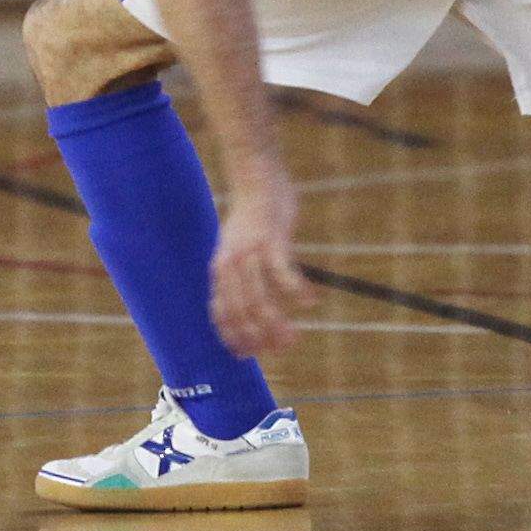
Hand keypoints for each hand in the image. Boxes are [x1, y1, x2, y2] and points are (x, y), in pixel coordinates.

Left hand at [208, 175, 314, 357]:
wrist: (255, 175)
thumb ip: (240, 269)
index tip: (246, 355)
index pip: (222, 313)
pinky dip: (297, 292)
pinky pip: (283, 275)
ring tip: (294, 338)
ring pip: (260, 302)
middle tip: (280, 350)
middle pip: (241, 314)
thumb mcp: (236, 244)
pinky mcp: (270, 241)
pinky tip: (311, 301)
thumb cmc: (252, 211)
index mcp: (220, 268)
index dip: (232, 337)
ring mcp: (249, 254)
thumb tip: (252, 294)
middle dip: (259, 338)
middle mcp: (230, 265)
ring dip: (277, 325)